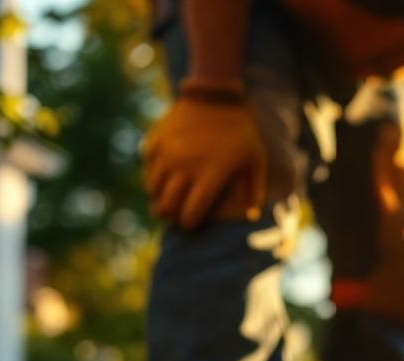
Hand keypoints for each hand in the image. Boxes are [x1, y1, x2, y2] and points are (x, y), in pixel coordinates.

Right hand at [143, 86, 266, 229]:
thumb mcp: (256, 161)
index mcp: (211, 174)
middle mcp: (185, 165)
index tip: (192, 223)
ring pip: (153, 189)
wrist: (216, 96)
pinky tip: (165, 177)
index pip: (191, 212)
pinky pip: (147, 168)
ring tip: (170, 199)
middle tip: (179, 215)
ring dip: (160, 198)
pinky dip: (153, 176)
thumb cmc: (241, 133)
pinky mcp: (156, 140)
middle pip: (168, 205)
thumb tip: (251, 218)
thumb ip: (255, 192)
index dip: (189, 223)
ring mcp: (168, 152)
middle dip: (172, 215)